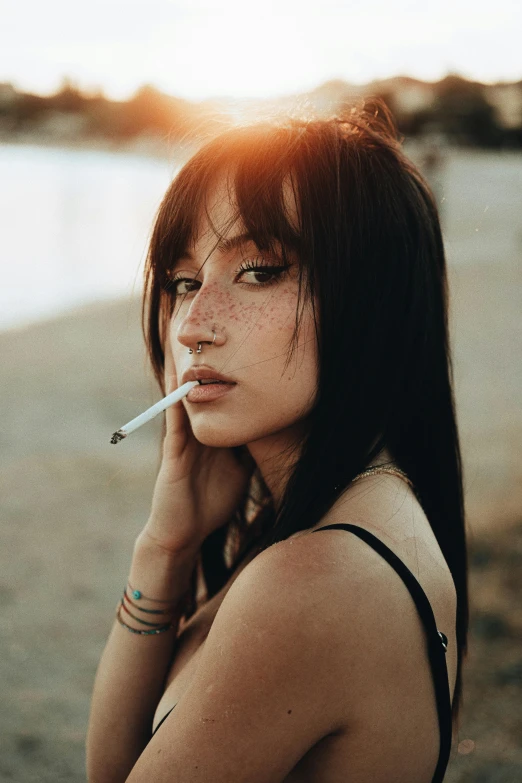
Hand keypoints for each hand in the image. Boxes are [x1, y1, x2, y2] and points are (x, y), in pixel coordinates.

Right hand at [140, 329, 255, 554]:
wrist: (186, 531)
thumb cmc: (213, 500)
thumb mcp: (242, 468)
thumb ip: (252, 448)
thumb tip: (277, 430)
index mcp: (213, 431)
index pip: (222, 395)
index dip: (230, 373)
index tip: (246, 348)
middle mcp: (197, 429)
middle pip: (203, 387)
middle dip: (208, 360)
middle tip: (215, 329)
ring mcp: (183, 437)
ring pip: (185, 394)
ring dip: (188, 367)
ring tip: (192, 338)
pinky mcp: (173, 450)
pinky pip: (174, 418)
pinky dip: (175, 395)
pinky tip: (178, 374)